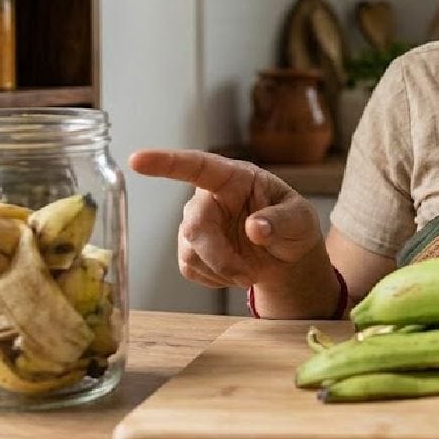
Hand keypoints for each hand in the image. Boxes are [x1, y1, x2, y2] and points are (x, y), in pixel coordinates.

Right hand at [129, 149, 321, 289]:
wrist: (286, 257)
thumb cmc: (293, 226)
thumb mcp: (301, 220)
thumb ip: (281, 221)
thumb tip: (255, 227)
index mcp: (235, 178)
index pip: (197, 165)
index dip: (167, 163)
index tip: (137, 160)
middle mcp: (209, 198)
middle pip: (194, 225)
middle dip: (219, 256)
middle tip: (248, 275)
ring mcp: (197, 224)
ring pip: (190, 250)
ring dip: (221, 270)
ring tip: (249, 272)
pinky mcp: (191, 249)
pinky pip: (190, 268)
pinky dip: (215, 278)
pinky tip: (234, 272)